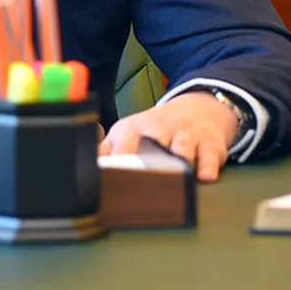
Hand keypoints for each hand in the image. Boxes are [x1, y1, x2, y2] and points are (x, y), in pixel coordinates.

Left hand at [101, 91, 238, 181]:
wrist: (200, 106)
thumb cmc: (157, 128)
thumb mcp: (129, 132)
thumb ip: (105, 149)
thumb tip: (80, 163)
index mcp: (136, 128)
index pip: (124, 143)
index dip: (119, 159)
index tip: (112, 177)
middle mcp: (161, 129)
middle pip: (154, 143)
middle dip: (148, 163)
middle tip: (142, 183)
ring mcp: (187, 135)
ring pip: (183, 148)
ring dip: (179, 163)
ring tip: (175, 178)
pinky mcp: (210, 144)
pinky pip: (210, 155)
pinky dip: (209, 166)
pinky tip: (205, 177)